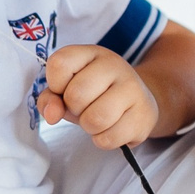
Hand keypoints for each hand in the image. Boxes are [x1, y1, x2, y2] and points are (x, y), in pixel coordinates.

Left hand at [39, 45, 160, 147]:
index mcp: (90, 53)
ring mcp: (133, 88)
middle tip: (84, 107)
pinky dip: (103, 140)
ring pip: (95, 119)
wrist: (137, 103)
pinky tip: (111, 128)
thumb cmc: (95, 95)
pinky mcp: (144, 114)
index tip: (65, 89)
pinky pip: (109, 138)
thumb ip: (50, 98)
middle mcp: (114, 65)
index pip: (59, 64)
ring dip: (89, 127)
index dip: (55, 84)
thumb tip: (52, 115)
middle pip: (76, 95)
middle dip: (73, 109)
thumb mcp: (67, 90)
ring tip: (97, 119)